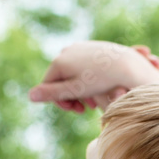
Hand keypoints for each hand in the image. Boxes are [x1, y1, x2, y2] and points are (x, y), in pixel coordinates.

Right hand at [29, 41, 158, 112]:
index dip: (60, 101)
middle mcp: (66, 51)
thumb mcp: (76, 90)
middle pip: (61, 79)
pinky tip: (100, 88)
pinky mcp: (92, 47)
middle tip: (85, 109)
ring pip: (73, 73)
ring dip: (81, 89)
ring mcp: (79, 47)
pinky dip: (88, 78)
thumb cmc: (102, 80)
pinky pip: (84, 65)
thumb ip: (53, 93)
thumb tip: (30, 96)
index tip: (76, 111)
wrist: (128, 64)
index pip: (48, 85)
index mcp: (59, 62)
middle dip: (71, 96)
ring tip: (94, 102)